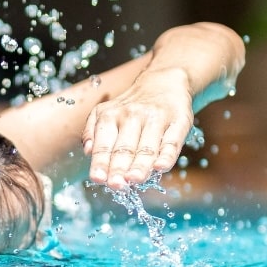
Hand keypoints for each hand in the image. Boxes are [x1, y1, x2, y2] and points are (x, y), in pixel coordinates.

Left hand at [82, 67, 193, 188]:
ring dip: (140, 165)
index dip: (101, 162)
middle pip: (125, 148)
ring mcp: (156, 119)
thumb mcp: (106, 111)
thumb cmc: (131, 107)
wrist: (165, 82)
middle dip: (118, 167)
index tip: (98, 178)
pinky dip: (166, 155)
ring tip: (133, 180)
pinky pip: (172, 142)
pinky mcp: (178, 122)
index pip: (104, 144)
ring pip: (147, 147)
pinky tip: (161, 167)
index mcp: (111, 116)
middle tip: (115, 184)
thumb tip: (87, 151)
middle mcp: (133, 116)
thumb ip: (93, 130)